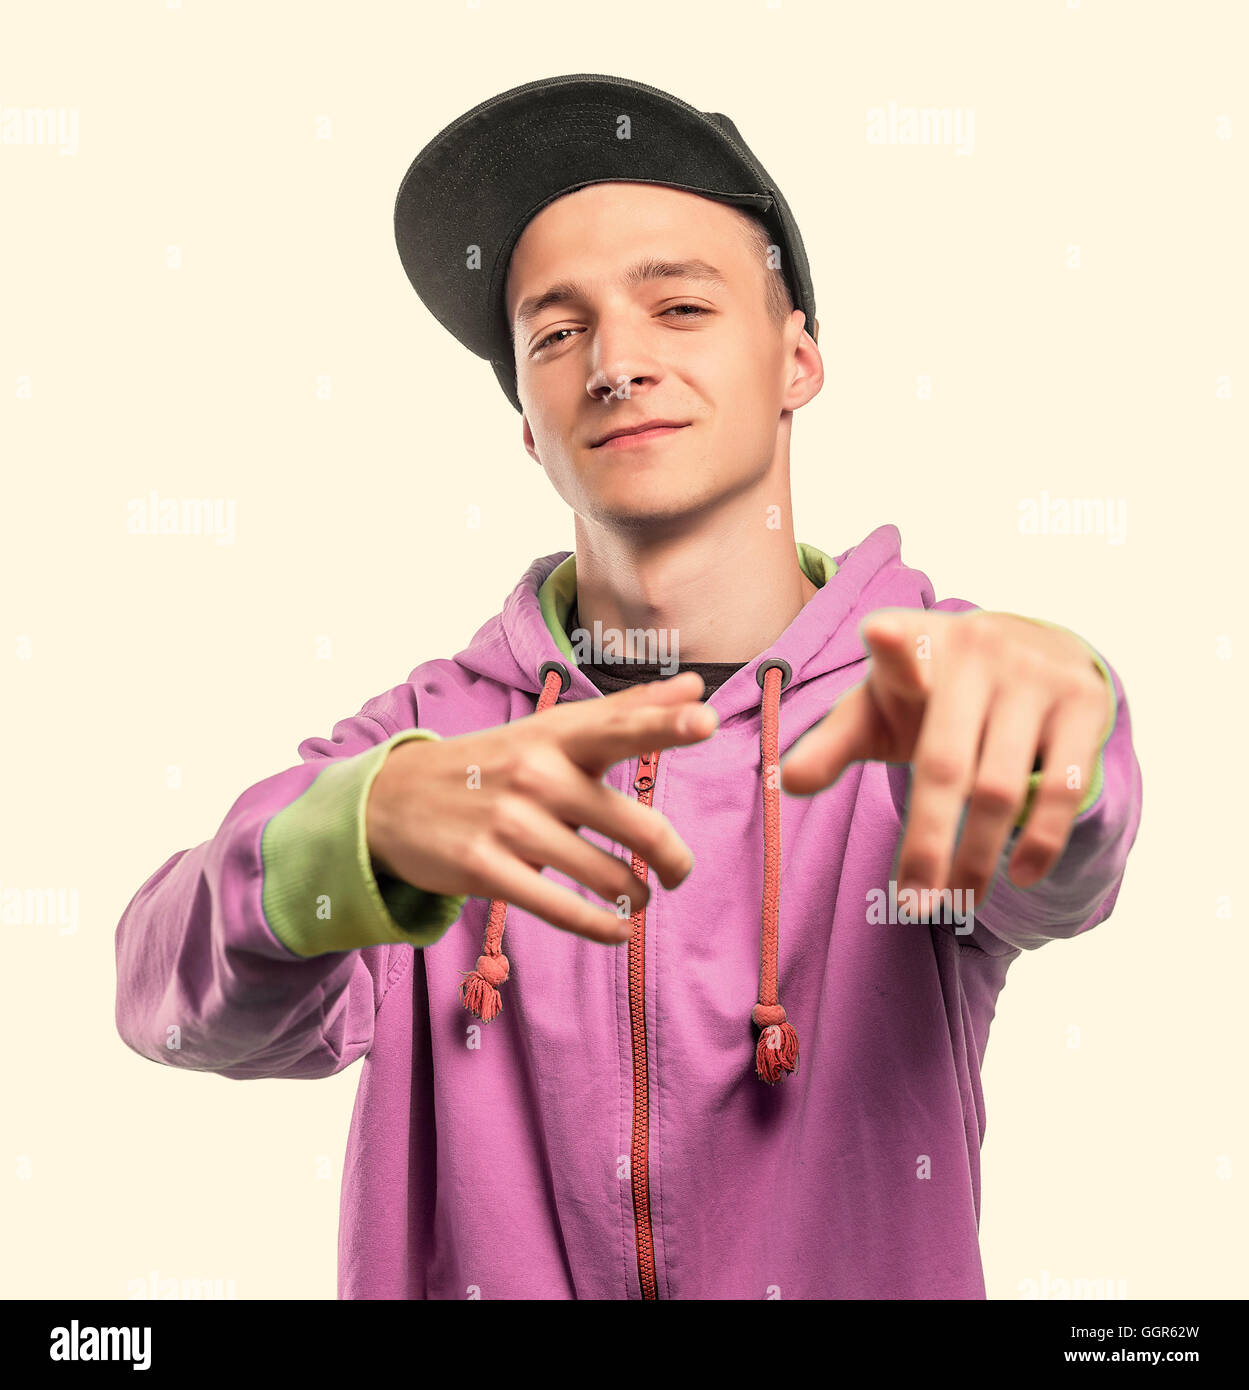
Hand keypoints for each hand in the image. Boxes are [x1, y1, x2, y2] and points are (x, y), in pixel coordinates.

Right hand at [366, 670, 717, 943]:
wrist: (393, 799)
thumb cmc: (495, 761)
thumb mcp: (553, 729)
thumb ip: (627, 710)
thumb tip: (695, 684)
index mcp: (557, 736)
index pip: (620, 726)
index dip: (664, 722)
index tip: (706, 718)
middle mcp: (537, 775)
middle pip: (634, 823)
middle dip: (672, 858)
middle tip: (679, 871)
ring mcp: (510, 824)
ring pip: (605, 875)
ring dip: (637, 894)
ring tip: (640, 895)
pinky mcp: (486, 870)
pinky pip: (562, 910)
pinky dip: (601, 927)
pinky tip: (617, 930)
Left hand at [779, 610, 1108, 903]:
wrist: (1032, 645)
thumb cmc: (932, 691)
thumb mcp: (880, 707)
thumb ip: (833, 743)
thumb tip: (786, 784)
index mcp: (915, 646)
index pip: (898, 646)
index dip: (891, 644)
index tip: (882, 635)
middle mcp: (977, 651)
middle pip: (942, 763)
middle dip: (925, 842)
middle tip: (910, 904)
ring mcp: (1034, 675)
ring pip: (998, 787)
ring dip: (976, 857)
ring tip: (955, 903)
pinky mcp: (1083, 701)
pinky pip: (1061, 786)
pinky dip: (1040, 840)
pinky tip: (1018, 876)